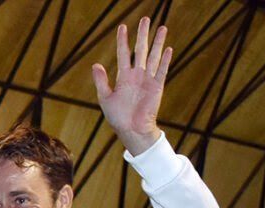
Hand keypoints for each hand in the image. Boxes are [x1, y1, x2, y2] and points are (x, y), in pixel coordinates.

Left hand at [92, 17, 169, 155]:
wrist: (132, 130)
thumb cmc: (117, 117)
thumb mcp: (105, 98)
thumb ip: (101, 81)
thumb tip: (95, 65)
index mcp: (123, 77)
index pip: (123, 54)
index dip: (123, 41)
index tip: (122, 26)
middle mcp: (137, 75)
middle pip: (140, 50)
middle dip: (143, 35)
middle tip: (145, 19)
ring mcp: (148, 79)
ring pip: (153, 56)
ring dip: (158, 42)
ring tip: (162, 28)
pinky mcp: (157, 86)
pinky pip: (162, 70)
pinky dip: (165, 60)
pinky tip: (168, 48)